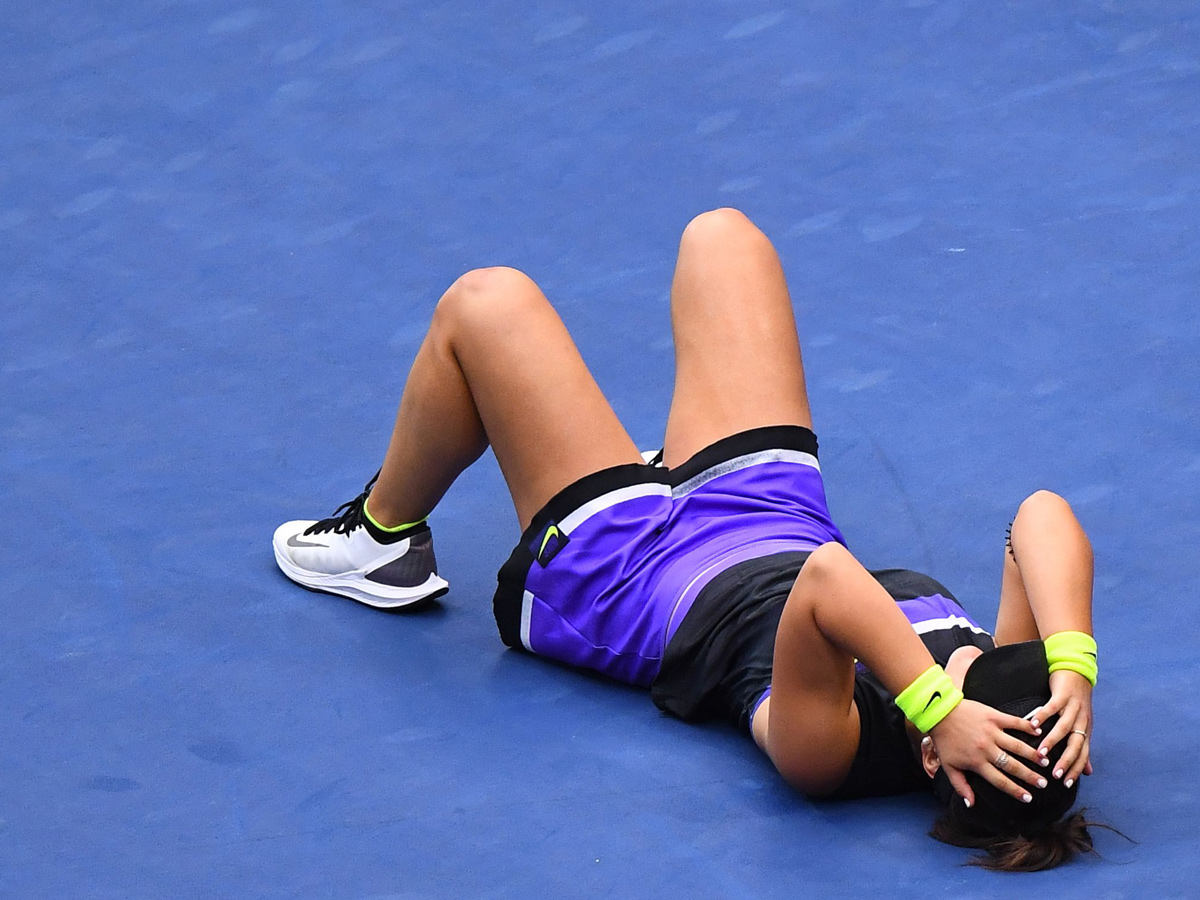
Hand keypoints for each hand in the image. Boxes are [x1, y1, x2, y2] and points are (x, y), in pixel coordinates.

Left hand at [929, 699, 1047, 806]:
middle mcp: (986, 748)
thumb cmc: (944, 740)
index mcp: (976, 762)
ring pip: (1017, 746)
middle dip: (1030, 776)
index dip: (1015, 790)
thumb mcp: (948, 766)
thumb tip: (971, 804)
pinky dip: (1027, 726)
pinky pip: (1014, 722)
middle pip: (1012, 766)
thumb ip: (960, 786)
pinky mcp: (993, 716)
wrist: (939, 712)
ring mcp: (991, 731)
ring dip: (1033, 755)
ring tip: (1045, 762)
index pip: (1000, 781)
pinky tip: (1039, 731)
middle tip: (1043, 783)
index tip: (1028, 798)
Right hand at [1029, 669, 1093, 786]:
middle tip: (1055, 775)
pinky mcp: (1062, 695)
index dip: (1076, 769)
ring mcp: (1073, 707)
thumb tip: (1088, 772)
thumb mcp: (1081, 724)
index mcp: (1085, 729)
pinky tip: (1032, 725)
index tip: (1066, 784)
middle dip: (1066, 761)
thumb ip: (1082, 747)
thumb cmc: (1076, 701)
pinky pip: (1052, 707)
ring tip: (1041, 753)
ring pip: (1064, 728)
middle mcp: (1081, 720)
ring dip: (1053, 741)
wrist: (1077, 672)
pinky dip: (1042, 717)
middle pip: (1076, 744)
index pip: (1083, 754)